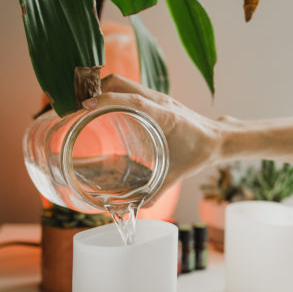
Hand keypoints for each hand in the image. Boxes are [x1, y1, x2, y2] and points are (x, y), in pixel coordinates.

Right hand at [83, 74, 227, 188]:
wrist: (219, 138)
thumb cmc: (200, 153)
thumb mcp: (176, 175)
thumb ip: (154, 193)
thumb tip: (129, 209)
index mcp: (164, 116)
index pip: (132, 100)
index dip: (107, 100)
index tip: (84, 107)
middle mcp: (159, 101)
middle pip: (120, 83)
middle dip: (93, 89)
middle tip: (73, 108)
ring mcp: (157, 96)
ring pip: (122, 82)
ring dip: (99, 88)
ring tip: (79, 106)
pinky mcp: (155, 98)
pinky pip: (127, 87)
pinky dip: (110, 92)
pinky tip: (98, 107)